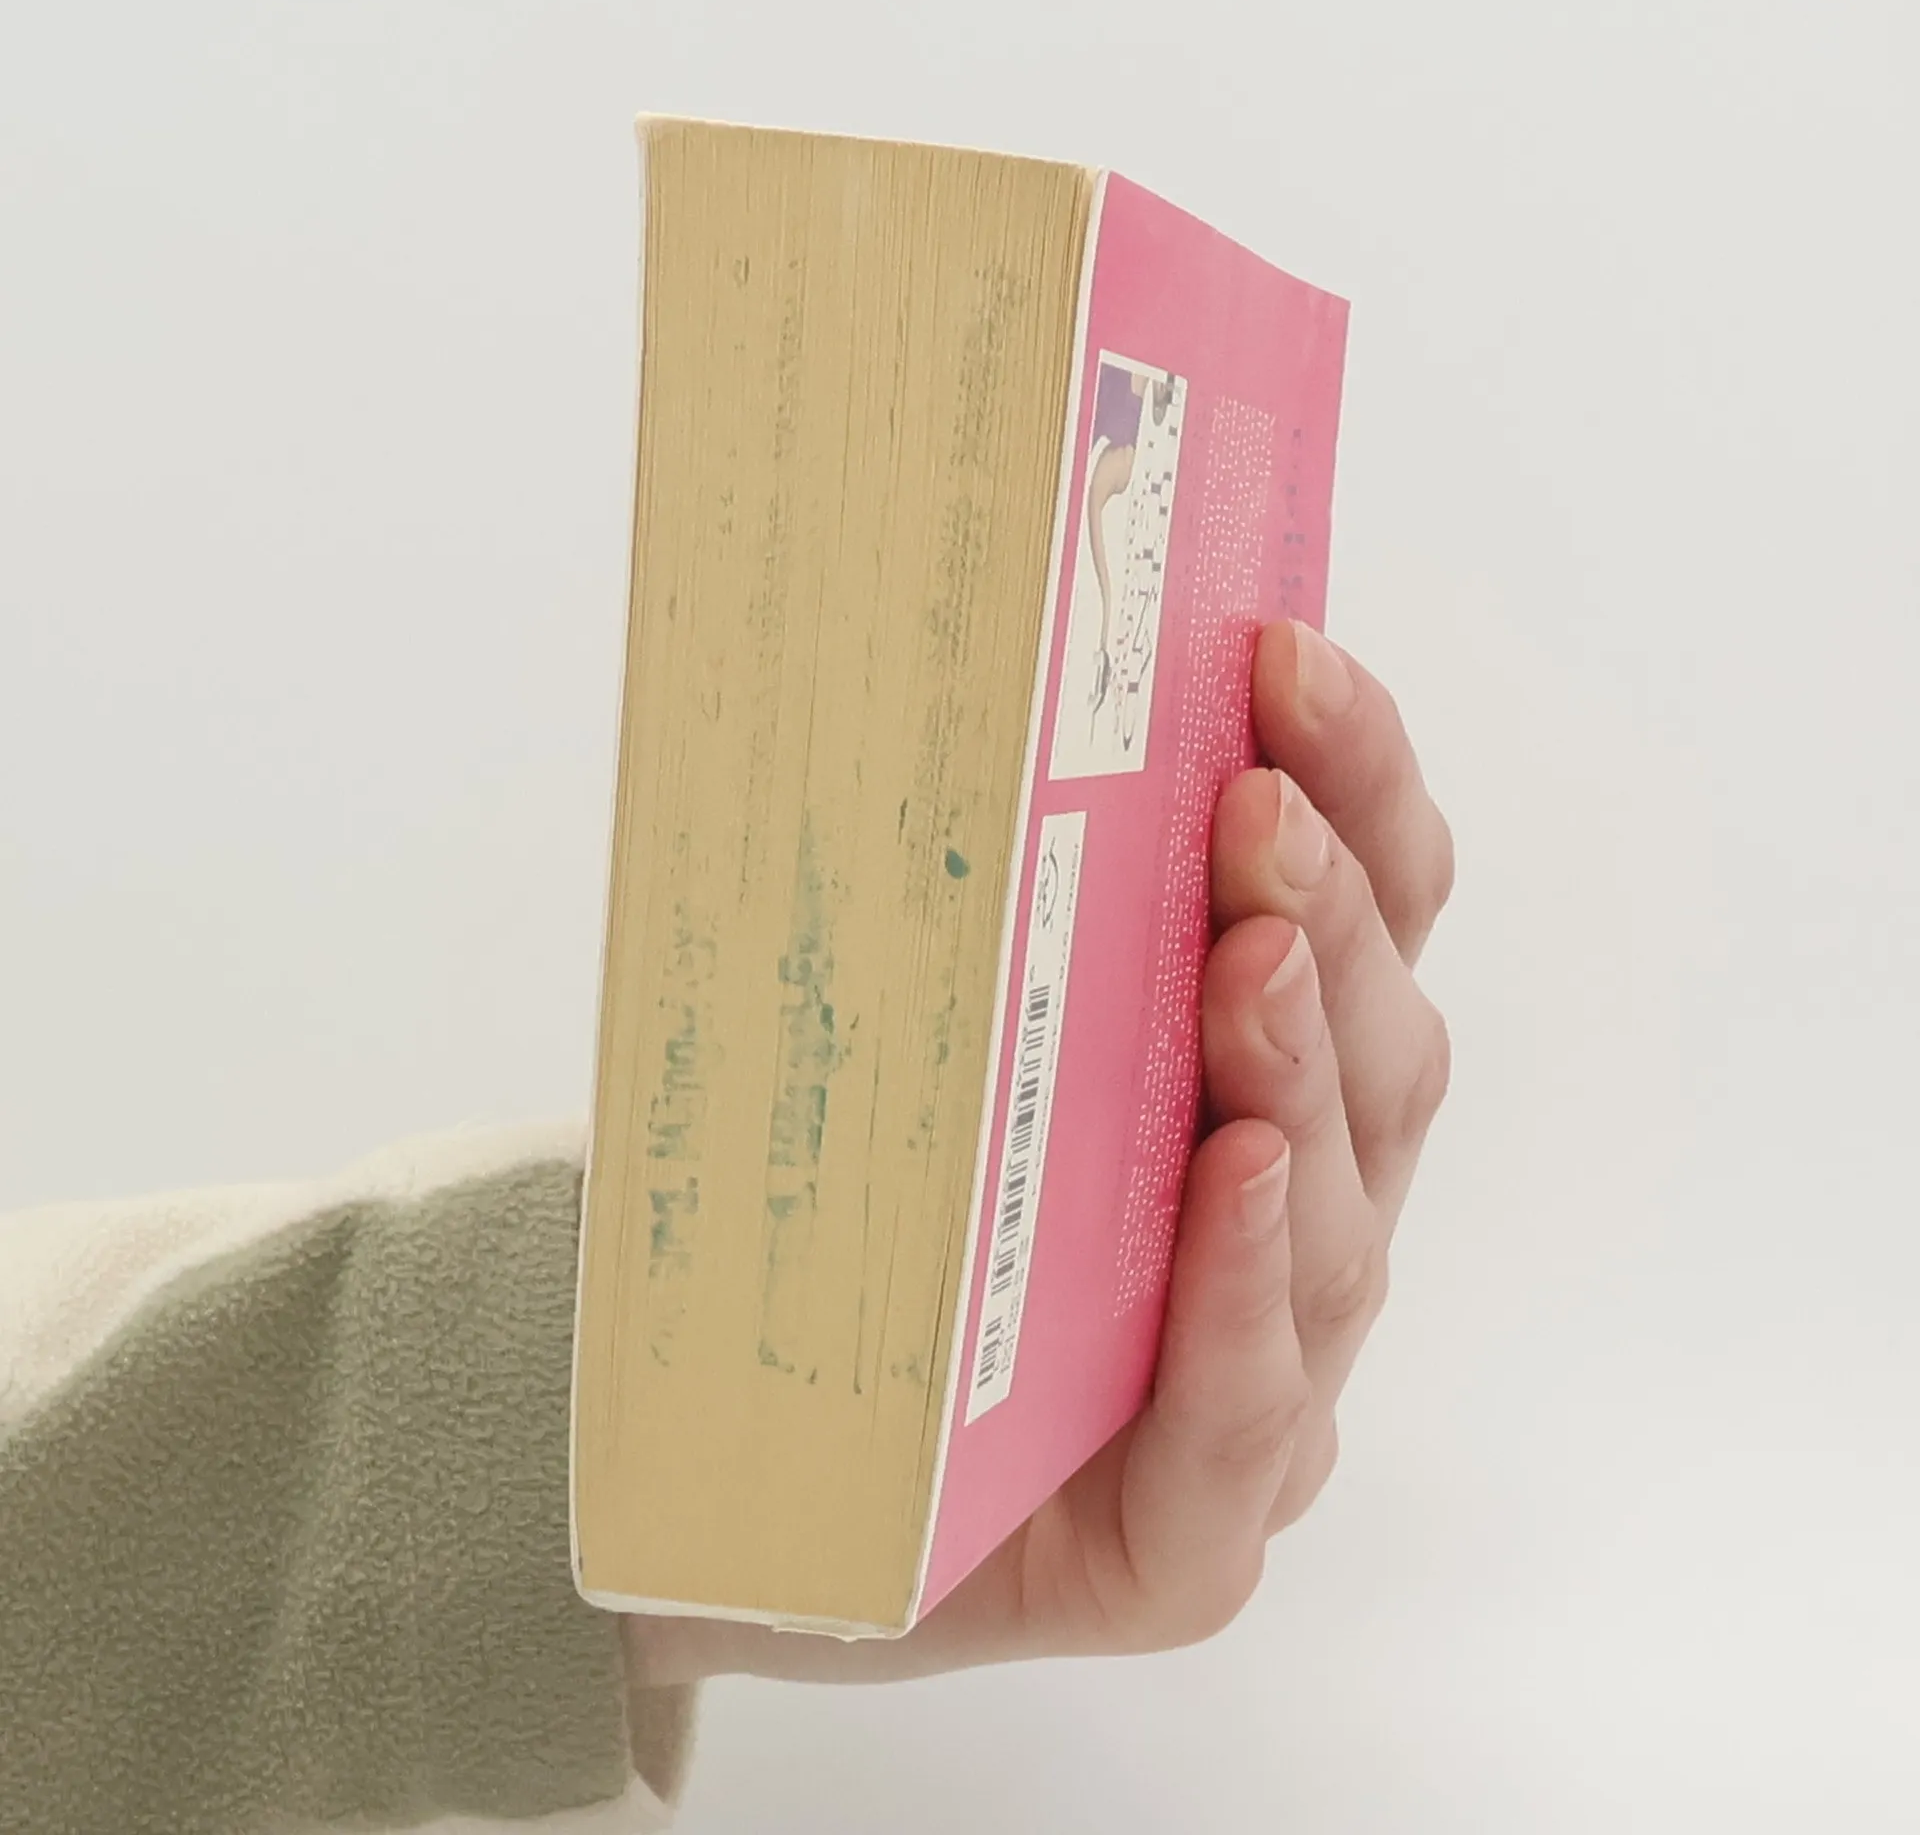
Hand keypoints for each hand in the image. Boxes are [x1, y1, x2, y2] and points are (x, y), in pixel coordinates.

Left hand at [630, 621, 1452, 1685]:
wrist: (753, 1508)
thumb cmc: (865, 1261)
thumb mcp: (925, 1053)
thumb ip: (980, 928)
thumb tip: (918, 696)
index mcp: (1256, 1103)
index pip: (1364, 926)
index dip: (1356, 786)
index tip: (1287, 652)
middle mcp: (1289, 1238)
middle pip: (1382, 1058)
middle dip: (1337, 913)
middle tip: (1254, 810)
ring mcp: (1260, 1392)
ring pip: (1343, 1225)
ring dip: (1305, 1068)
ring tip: (1253, 960)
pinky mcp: (1190, 1541)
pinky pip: (1246, 1416)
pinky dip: (1249, 1290)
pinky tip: (1245, 1177)